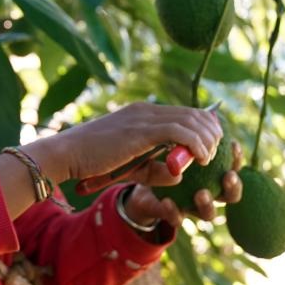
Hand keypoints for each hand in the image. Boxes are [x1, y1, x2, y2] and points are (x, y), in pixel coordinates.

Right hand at [32, 102, 222, 184]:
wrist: (68, 154)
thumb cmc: (95, 162)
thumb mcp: (132, 167)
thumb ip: (156, 169)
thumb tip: (180, 174)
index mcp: (144, 113)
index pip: (185, 111)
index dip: (206, 125)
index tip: (214, 143)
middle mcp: (147, 110)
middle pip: (193, 113)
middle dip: (211, 132)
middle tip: (216, 152)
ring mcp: (144, 118)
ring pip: (190, 120)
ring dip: (206, 139)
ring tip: (209, 158)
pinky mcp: (141, 130)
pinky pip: (179, 132)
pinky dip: (195, 144)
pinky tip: (200, 159)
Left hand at [122, 140, 243, 228]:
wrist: (134, 174)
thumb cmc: (159, 152)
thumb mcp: (171, 139)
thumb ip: (188, 134)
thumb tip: (205, 124)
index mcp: (209, 173)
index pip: (231, 167)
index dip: (236, 158)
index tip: (233, 145)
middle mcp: (205, 191)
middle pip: (230, 195)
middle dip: (233, 187)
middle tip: (227, 176)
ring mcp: (189, 206)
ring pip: (209, 213)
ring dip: (208, 204)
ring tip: (201, 194)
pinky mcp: (168, 214)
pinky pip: (176, 218)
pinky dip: (174, 212)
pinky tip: (167, 202)